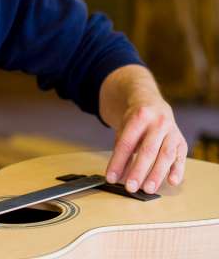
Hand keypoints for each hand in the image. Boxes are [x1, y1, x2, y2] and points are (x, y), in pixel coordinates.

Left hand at [99, 65, 187, 194]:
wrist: (152, 103)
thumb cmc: (135, 120)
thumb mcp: (124, 128)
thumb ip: (122, 150)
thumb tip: (116, 175)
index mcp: (139, 117)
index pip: (126, 143)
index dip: (118, 162)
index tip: (111, 177)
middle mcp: (158, 123)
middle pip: (147, 150)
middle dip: (138, 171)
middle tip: (130, 187)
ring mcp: (172, 131)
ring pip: (166, 155)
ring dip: (157, 174)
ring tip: (148, 189)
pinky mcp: (182, 141)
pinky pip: (181, 157)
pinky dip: (177, 170)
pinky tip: (172, 181)